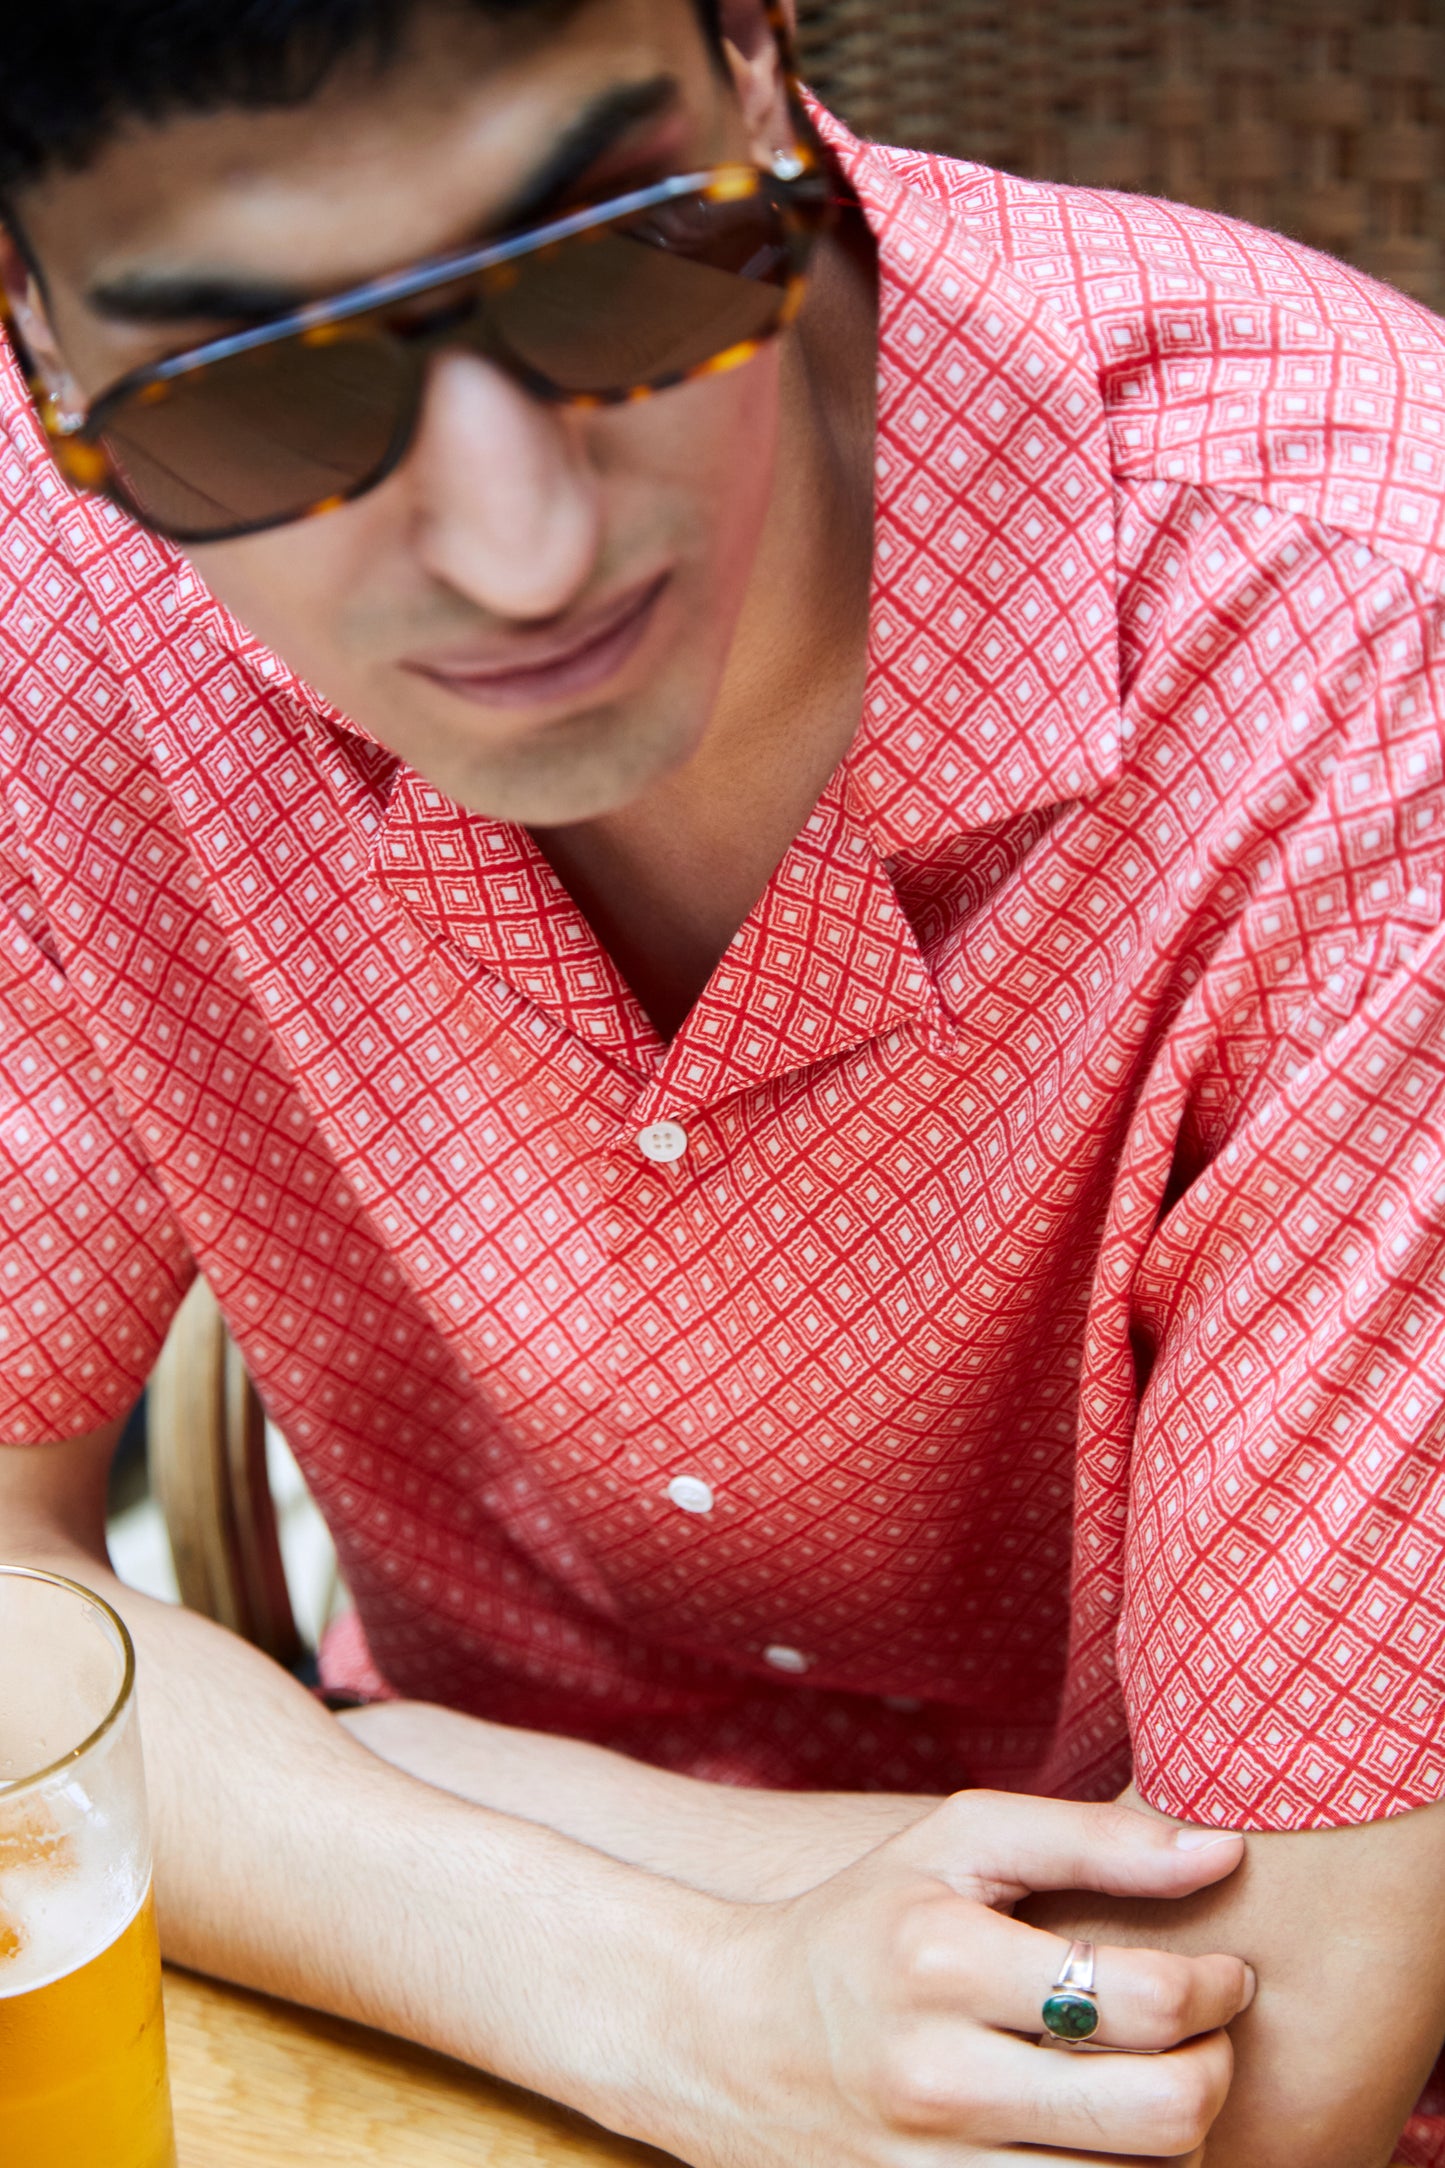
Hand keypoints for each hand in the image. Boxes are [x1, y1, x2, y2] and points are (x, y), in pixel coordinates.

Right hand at [666, 1790, 1253, 2167]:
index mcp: (942, 1962)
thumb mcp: (958, 1840)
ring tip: (1154, 2083)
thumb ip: (1090, 1839)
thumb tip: (1225, 1852)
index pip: (1143, 2000)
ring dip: (1174, 2139)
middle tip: (1210, 2036)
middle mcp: (937, 2077)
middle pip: (1162, 2113)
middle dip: (1217, 2070)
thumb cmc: (867, 1919)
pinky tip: (1101, 2135)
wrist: (730, 2038)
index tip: (1225, 1972)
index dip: (1217, 1988)